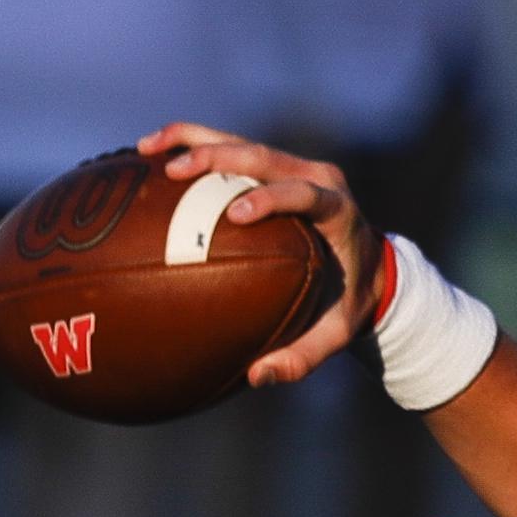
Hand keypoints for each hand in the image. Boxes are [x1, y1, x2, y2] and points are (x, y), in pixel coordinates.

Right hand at [137, 122, 385, 388]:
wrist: (370, 264)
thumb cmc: (350, 300)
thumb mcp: (338, 332)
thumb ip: (304, 356)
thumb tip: (257, 376)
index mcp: (337, 209)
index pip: (304, 194)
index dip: (271, 198)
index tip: (236, 213)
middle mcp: (317, 177)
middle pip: (264, 155)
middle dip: (218, 158)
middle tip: (174, 173)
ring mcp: (295, 165)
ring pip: (242, 143)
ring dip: (194, 140)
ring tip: (146, 148)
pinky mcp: (274, 165)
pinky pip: (231, 148)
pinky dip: (192, 144)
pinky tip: (147, 153)